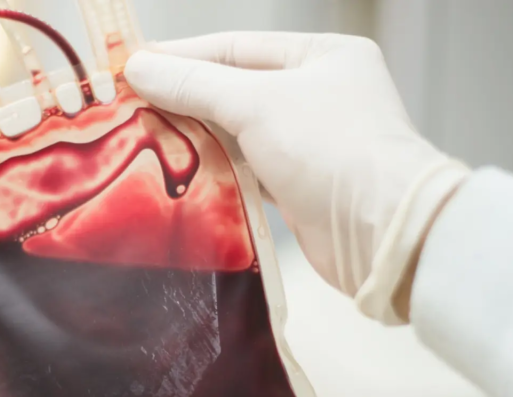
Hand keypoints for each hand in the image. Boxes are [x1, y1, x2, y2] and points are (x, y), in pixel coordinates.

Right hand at [124, 32, 469, 323]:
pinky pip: (251, 171)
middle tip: (128, 106)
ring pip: (242, 133)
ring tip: (144, 139)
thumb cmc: (333, 150)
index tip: (132, 65)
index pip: (237, 47)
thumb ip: (195, 85)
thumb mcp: (257, 103)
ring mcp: (314, 143)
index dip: (182, 55)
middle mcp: (321, 94)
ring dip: (198, 137)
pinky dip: (219, 171)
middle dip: (185, 98)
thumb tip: (138, 66)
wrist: (384, 234)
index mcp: (323, 56)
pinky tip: (183, 174)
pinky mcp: (304, 188)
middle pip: (236, 89)